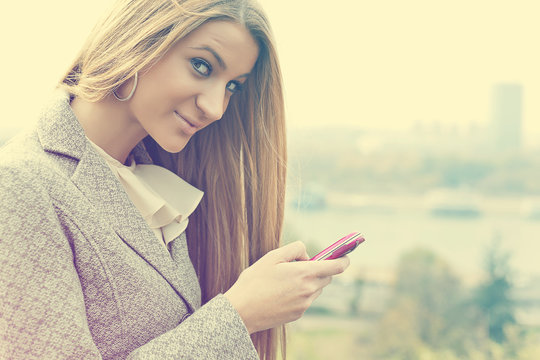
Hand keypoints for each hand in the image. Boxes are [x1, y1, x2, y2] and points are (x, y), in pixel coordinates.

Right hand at [224, 241, 349, 333]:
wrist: (242, 311)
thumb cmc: (255, 281)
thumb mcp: (273, 256)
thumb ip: (294, 249)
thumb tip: (307, 255)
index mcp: (305, 273)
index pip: (336, 266)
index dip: (344, 259)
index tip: (345, 256)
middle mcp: (309, 290)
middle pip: (326, 277)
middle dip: (319, 269)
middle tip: (301, 265)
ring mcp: (304, 304)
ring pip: (316, 289)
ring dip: (309, 282)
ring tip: (286, 280)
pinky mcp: (297, 314)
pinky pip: (306, 300)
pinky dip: (300, 293)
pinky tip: (281, 292)